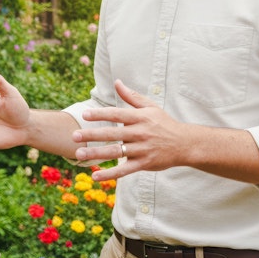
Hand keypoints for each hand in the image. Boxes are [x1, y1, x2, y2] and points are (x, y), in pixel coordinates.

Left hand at [73, 80, 189, 181]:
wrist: (184, 144)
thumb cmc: (164, 123)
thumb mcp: (150, 107)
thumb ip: (131, 97)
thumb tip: (117, 82)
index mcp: (140, 118)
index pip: (117, 114)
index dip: (101, 114)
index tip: (85, 114)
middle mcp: (140, 133)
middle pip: (113, 134)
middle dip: (92, 135)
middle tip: (74, 136)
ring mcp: (142, 149)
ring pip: (116, 152)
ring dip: (96, 154)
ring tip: (78, 154)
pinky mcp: (144, 164)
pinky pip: (124, 170)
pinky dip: (110, 174)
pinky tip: (95, 175)